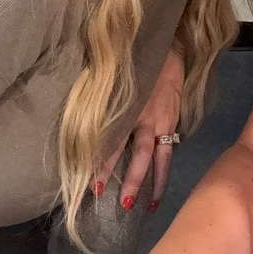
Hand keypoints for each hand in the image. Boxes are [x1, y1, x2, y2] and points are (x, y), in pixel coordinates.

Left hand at [93, 49, 183, 210]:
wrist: (167, 47)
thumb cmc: (134, 61)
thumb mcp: (114, 77)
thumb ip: (102, 99)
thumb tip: (79, 117)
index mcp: (128, 109)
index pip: (114, 142)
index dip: (103, 165)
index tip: (92, 187)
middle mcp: (146, 118)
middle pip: (138, 155)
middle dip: (131, 179)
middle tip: (122, 203)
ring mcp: (163, 121)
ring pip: (159, 157)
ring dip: (153, 183)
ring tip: (147, 206)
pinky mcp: (173, 121)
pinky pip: (170, 150)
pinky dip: (165, 170)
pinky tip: (160, 189)